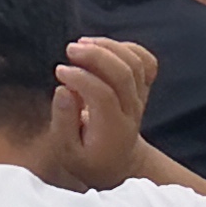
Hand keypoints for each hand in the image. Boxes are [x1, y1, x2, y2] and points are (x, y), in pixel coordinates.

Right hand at [45, 36, 157, 189]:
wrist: (116, 163)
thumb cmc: (87, 157)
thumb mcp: (67, 152)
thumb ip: (63, 123)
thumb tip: (64, 90)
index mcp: (112, 129)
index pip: (103, 95)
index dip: (81, 78)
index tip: (59, 72)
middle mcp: (132, 111)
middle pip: (124, 74)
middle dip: (96, 55)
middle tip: (70, 50)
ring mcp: (141, 98)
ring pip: (136, 64)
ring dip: (110, 46)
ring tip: (82, 43)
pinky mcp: (143, 88)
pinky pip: (146, 62)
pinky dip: (128, 48)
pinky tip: (104, 47)